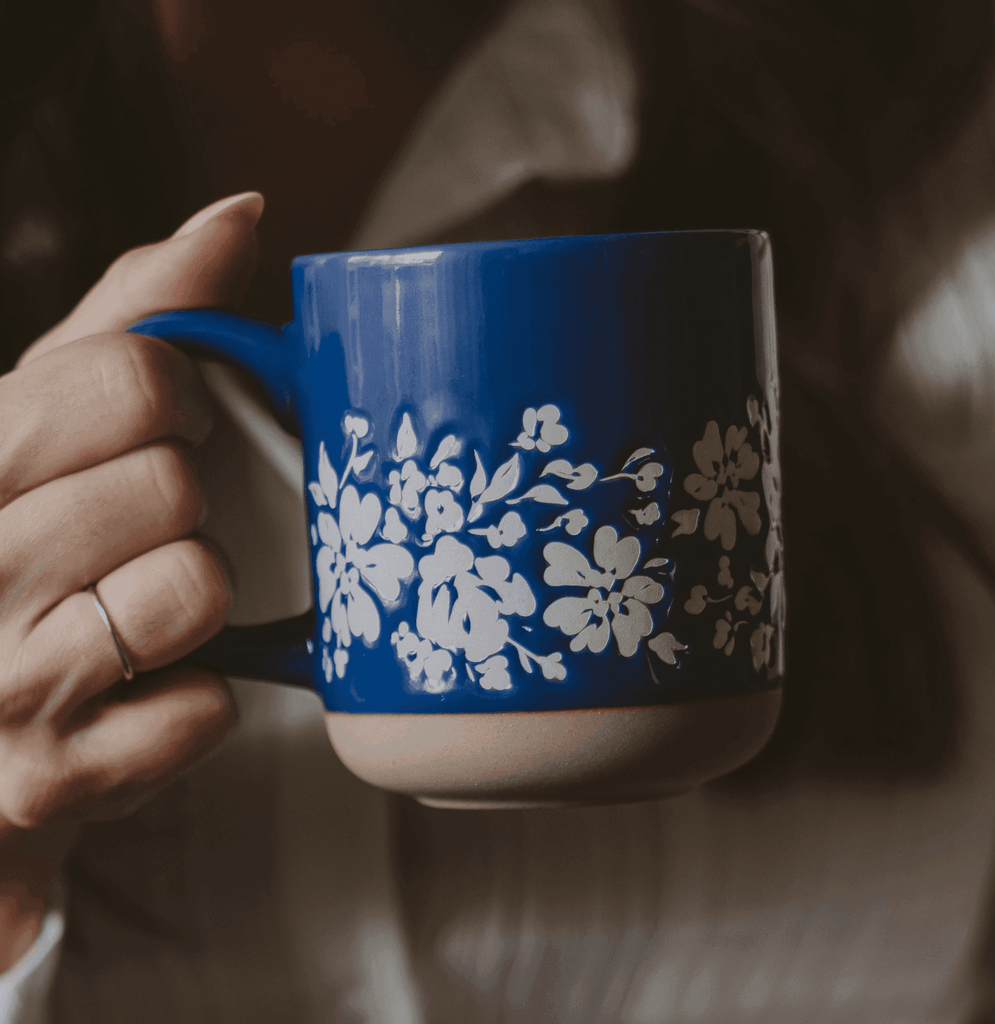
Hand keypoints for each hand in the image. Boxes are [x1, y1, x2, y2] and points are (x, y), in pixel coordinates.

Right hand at [0, 192, 263, 970]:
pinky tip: (147, 691)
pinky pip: (204, 708)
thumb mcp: (44, 427)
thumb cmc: (22, 560)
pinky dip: (201, 700)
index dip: (178, 399)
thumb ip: (131, 317)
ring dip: (197, 598)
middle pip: (172, 484)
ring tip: (145, 611)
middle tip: (146, 531)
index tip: (168, 423)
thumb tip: (235, 212)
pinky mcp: (47, 782)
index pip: (128, 376)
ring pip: (192, 588)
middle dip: (186, 505)